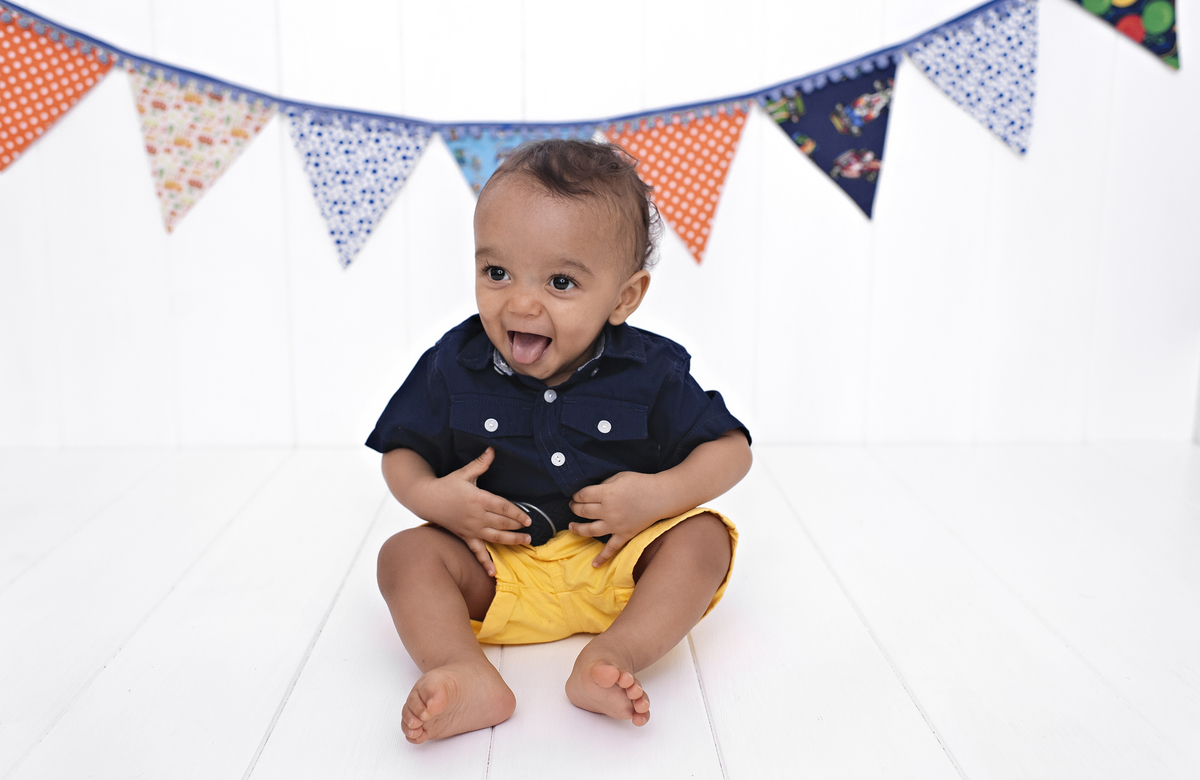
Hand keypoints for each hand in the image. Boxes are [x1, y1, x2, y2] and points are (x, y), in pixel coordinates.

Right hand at [423, 447, 531, 575]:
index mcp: (478, 498)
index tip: (528, 518)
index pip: (502, 507)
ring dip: (511, 541)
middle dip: (517, 527)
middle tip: (530, 531)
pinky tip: (492, 572)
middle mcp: (476, 515)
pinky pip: (476, 551)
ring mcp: (470, 528)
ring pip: (494, 537)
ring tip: (525, 542)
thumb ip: (481, 464)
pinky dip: (484, 562)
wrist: (427, 499)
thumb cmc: (447, 485)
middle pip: (501, 522)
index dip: (517, 513)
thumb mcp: (464, 473)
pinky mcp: (465, 536)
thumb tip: (492, 449)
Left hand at [568, 471, 665, 567]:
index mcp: (606, 493)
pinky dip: (603, 557)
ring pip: (590, 530)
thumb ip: (603, 485)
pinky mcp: (624, 535)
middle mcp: (608, 510)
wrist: (660, 497)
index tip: (575, 495)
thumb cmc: (640, 483)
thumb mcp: (618, 477)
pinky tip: (594, 564)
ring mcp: (615, 525)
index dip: (576, 495)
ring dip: (578, 529)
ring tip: (571, 526)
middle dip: (575, 507)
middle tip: (573, 506)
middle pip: (583, 511)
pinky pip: (612, 548)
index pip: (583, 495)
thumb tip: (591, 492)